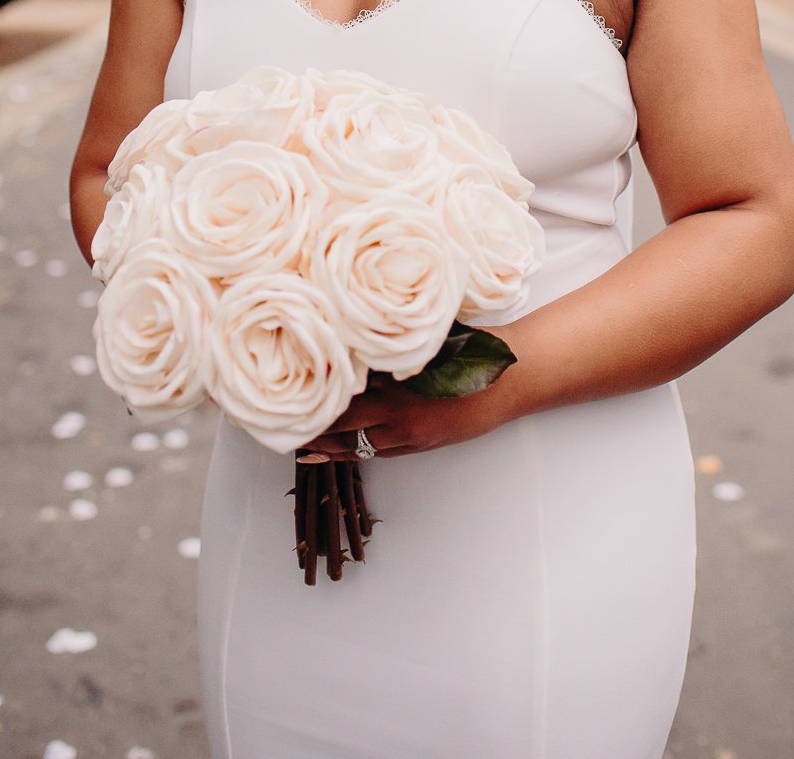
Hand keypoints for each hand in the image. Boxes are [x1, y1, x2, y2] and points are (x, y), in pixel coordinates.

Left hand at [297, 326, 517, 460]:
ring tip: (303, 451)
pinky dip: (358, 452)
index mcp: (397, 386)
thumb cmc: (471, 352)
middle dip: (315, 429)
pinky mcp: (422, 445)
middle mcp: (399, 414)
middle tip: (284, 430)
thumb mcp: (425, 344)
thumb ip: (391, 349)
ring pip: (360, 446)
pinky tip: (342, 452)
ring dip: (331, 448)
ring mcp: (410, 435)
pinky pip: (381, 453)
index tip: (292, 398)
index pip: (345, 397)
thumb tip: (355, 340)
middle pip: (344, 427)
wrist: (509, 380)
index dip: (318, 399)